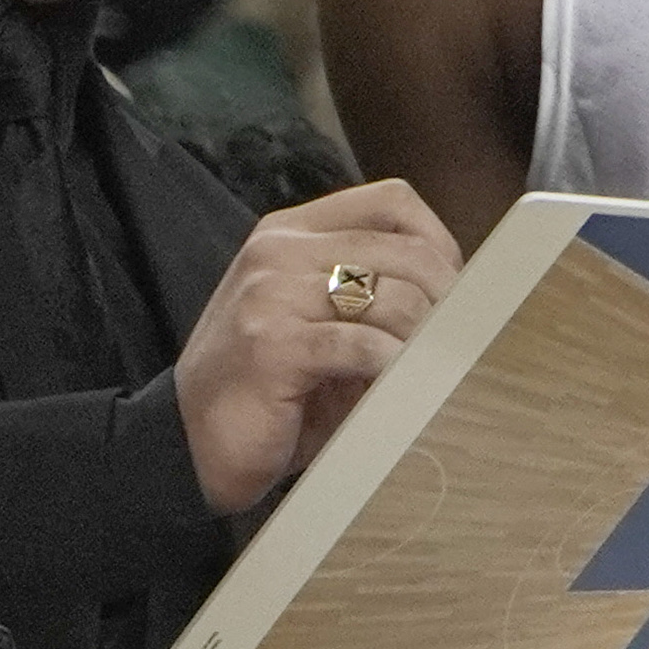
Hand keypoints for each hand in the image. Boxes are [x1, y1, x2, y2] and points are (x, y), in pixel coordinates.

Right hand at [170, 180, 461, 511]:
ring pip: (391, 297)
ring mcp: (269, 293)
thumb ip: (371, 296)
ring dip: (421, 343)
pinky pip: (361, 345)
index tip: (456, 294)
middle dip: (445, 302)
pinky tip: (393, 390)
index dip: (439, 244)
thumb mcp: (318, 324)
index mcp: (290, 232)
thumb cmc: (267, 391)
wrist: (184, 447)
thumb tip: (463, 300)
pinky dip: (392, 370)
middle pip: (404, 250)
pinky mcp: (271, 344)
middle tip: (453, 346)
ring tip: (422, 375)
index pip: (393, 201)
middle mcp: (277, 250)